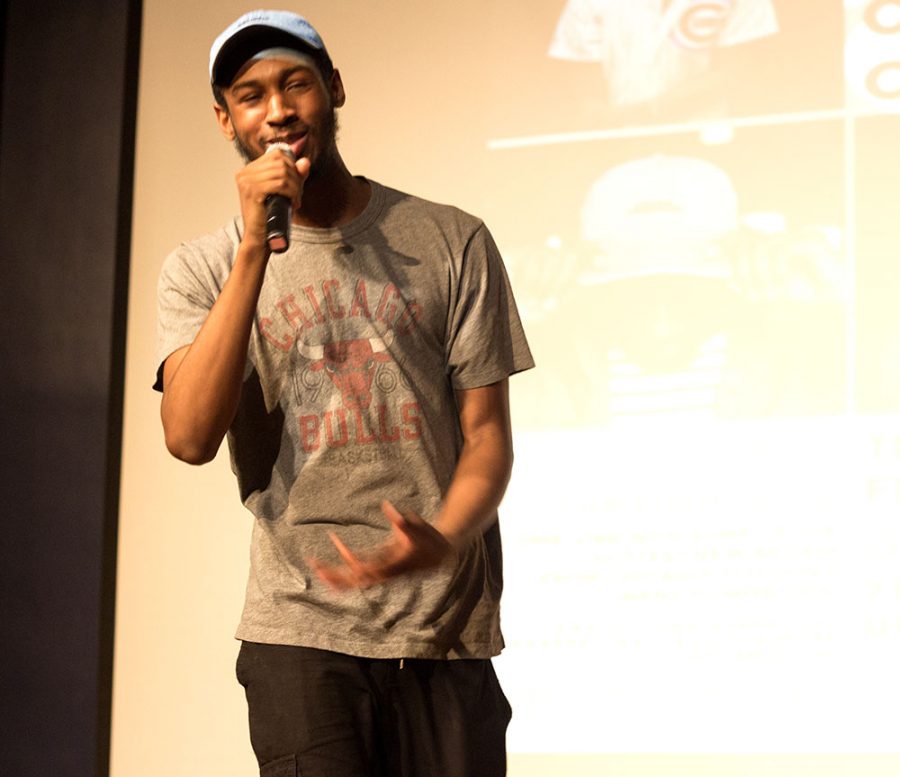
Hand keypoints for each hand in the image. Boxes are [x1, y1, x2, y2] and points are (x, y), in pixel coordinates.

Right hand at [235, 151, 310, 249]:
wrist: (259, 238)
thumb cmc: (271, 217)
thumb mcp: (285, 192)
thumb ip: (295, 176)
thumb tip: (305, 161)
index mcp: (250, 170)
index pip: (277, 154)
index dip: (292, 166)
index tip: (296, 184)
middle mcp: (245, 173)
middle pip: (281, 162)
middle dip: (296, 178)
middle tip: (298, 195)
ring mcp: (247, 181)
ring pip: (282, 173)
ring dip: (296, 188)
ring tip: (295, 201)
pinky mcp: (252, 191)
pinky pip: (280, 184)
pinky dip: (291, 193)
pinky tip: (292, 204)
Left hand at [309, 501, 454, 589]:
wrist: (442, 554)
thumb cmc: (429, 538)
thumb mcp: (418, 527)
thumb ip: (402, 520)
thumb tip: (385, 505)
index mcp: (391, 564)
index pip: (364, 566)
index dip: (347, 557)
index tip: (333, 539)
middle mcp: (385, 573)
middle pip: (355, 580)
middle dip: (335, 574)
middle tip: (313, 565)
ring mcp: (383, 573)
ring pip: (356, 582)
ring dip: (336, 577)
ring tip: (316, 569)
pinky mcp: (382, 570)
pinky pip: (360, 578)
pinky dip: (346, 576)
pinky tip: (333, 573)